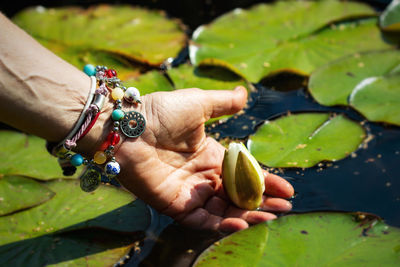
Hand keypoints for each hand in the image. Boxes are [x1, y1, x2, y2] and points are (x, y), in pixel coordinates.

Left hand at [115, 86, 293, 231]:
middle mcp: (202, 176)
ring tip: (270, 216)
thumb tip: (245, 93)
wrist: (126, 126)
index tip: (287, 188)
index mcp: (211, 154)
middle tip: (285, 207)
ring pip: (222, 209)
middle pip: (237, 195)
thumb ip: (223, 103)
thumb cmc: (160, 112)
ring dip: (247, 215)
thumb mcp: (198, 103)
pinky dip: (220, 223)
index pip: (243, 173)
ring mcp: (188, 192)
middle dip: (261, 202)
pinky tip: (241, 222)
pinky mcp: (173, 204)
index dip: (265, 181)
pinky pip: (200, 219)